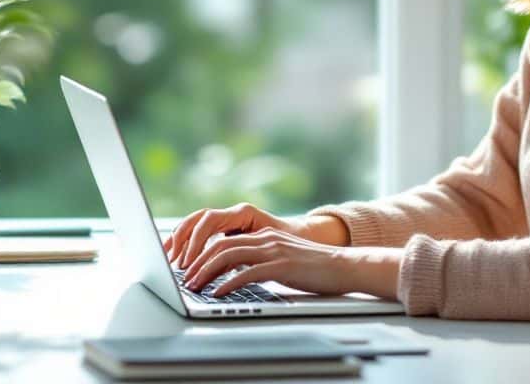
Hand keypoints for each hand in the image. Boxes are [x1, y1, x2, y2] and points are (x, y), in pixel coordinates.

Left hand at [179, 226, 401, 299]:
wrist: (344, 267)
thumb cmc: (315, 268)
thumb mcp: (283, 260)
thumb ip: (260, 262)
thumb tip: (236, 275)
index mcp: (264, 235)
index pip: (224, 240)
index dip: (202, 253)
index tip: (189, 268)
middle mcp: (266, 239)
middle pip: (221, 246)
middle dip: (198, 263)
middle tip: (184, 279)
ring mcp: (273, 250)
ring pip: (229, 255)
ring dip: (207, 272)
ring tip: (194, 285)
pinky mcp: (281, 265)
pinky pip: (247, 273)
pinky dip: (228, 283)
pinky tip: (218, 293)